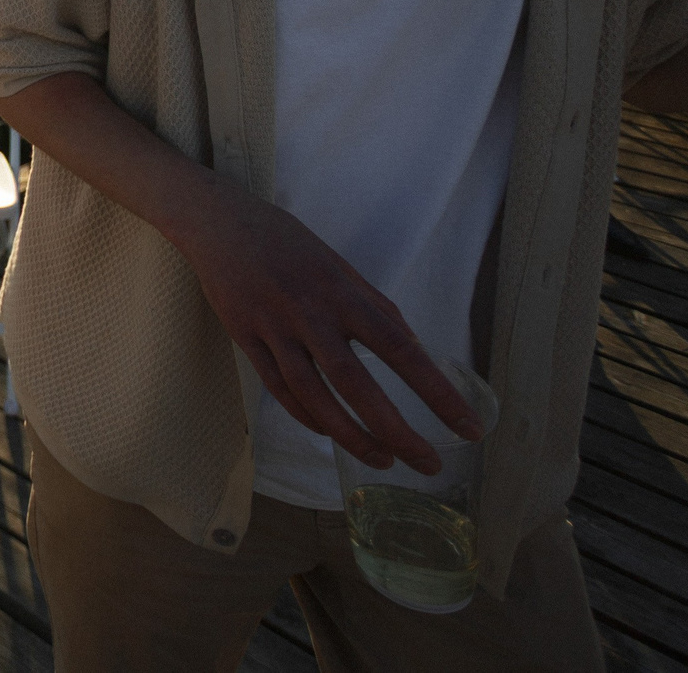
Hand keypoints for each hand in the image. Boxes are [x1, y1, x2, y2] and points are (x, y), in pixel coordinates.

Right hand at [173, 182, 482, 473]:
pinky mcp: (245, 338)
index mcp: (343, 292)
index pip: (400, 348)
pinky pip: (279, 389)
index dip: (437, 392)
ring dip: (350, 435)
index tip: (468, 426)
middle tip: (428, 464)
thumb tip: (413, 347)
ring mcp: (273, 328)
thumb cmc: (287, 242)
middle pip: (355, 383)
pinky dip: (306, 417)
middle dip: (395, 430)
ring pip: (313, 395)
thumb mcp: (339, 265)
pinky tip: (329, 433)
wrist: (219, 222)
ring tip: (382, 460)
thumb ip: (374, 306)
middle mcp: (310, 312)